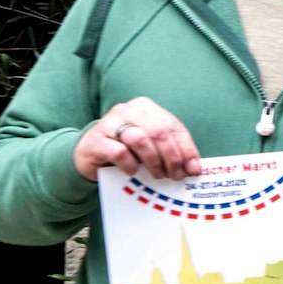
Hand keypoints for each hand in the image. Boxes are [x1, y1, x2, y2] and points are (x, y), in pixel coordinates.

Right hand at [74, 97, 201, 180]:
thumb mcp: (150, 147)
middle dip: (172, 157)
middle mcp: (127, 110)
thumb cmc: (126, 150)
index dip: (186, 149)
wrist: (89, 155)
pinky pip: (119, 152)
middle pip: (159, 132)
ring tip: (158, 175)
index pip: (173, 126)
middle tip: (176, 175)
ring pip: (140, 139)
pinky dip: (131, 165)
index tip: (193, 169)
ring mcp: (109, 123)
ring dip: (154, 161)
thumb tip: (193, 168)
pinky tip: (133, 172)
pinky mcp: (96, 140)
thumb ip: (170, 150)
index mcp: (145, 108)